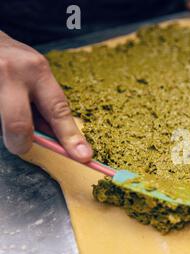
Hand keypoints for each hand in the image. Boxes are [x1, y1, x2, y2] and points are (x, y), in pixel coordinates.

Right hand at [0, 31, 91, 161]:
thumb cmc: (16, 63)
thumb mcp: (37, 76)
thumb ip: (46, 107)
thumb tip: (60, 142)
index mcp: (37, 70)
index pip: (57, 110)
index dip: (70, 137)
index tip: (83, 155)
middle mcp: (12, 72)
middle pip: (19, 125)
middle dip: (21, 143)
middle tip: (22, 145)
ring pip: (1, 125)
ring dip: (3, 127)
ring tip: (5, 109)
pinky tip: (0, 107)